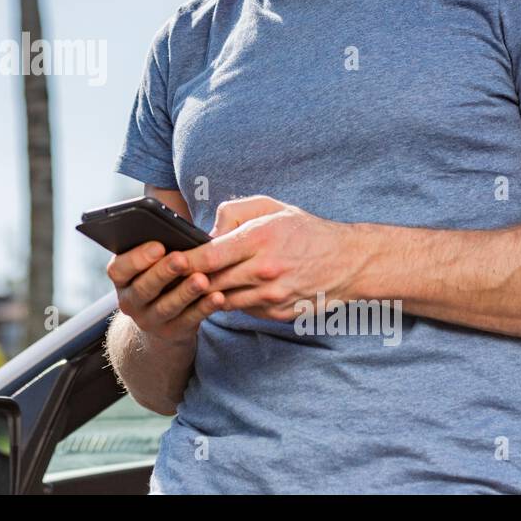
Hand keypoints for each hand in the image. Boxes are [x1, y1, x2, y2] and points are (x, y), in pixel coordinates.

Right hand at [107, 240, 225, 345]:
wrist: (161, 318)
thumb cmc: (160, 275)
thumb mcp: (149, 263)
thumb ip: (156, 247)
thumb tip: (175, 228)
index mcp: (122, 278)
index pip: (119, 269)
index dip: (137, 258)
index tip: (158, 245)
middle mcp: (130, 301)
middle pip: (144, 288)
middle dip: (163, 272)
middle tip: (182, 259)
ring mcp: (149, 320)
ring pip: (167, 306)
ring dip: (185, 292)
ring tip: (202, 279)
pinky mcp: (171, 333)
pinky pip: (189, 321)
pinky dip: (204, 309)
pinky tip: (218, 297)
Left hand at [174, 195, 363, 321]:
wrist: (348, 262)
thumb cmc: (305, 230)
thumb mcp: (270, 207)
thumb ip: (233, 212)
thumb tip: (207, 232)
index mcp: (260, 239)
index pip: (210, 255)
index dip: (186, 260)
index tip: (172, 260)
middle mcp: (265, 270)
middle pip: (212, 282)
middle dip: (192, 279)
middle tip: (177, 275)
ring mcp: (272, 296)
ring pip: (224, 300)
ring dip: (211, 293)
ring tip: (200, 284)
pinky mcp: (278, 313)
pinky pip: (244, 310)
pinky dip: (235, 301)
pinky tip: (233, 290)